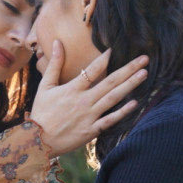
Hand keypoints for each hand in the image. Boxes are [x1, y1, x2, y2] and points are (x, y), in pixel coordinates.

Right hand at [28, 43, 148, 156]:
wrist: (38, 141)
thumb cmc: (41, 112)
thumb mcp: (45, 86)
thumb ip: (54, 64)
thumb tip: (57, 42)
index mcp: (73, 89)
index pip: (93, 69)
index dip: (105, 58)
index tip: (115, 49)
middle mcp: (84, 100)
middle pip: (110, 82)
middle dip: (129, 69)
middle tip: (144, 59)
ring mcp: (90, 116)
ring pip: (114, 98)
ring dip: (130, 85)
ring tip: (144, 74)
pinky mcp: (92, 130)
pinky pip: (110, 120)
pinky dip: (123, 112)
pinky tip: (135, 103)